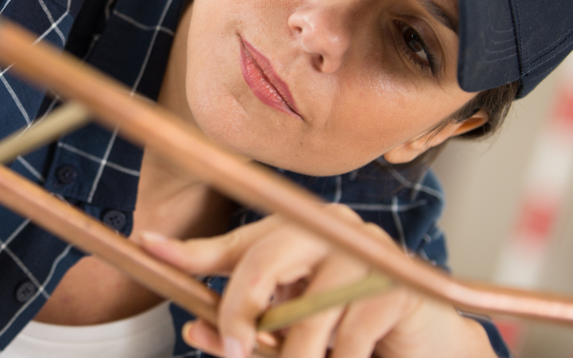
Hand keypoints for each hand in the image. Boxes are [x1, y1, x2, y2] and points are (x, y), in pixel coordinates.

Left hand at [140, 205, 497, 357]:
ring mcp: (363, 250)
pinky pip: (346, 339)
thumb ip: (245, 326)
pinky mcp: (395, 285)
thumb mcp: (287, 327)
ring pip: (303, 315)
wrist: (424, 345)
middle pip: (262, 261)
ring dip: (296, 356)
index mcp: (297, 231)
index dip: (192, 250)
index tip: (148, 246)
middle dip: (241, 313)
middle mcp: (326, 227)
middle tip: (238, 351)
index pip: (236, 243)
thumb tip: (193, 326)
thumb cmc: (347, 330)